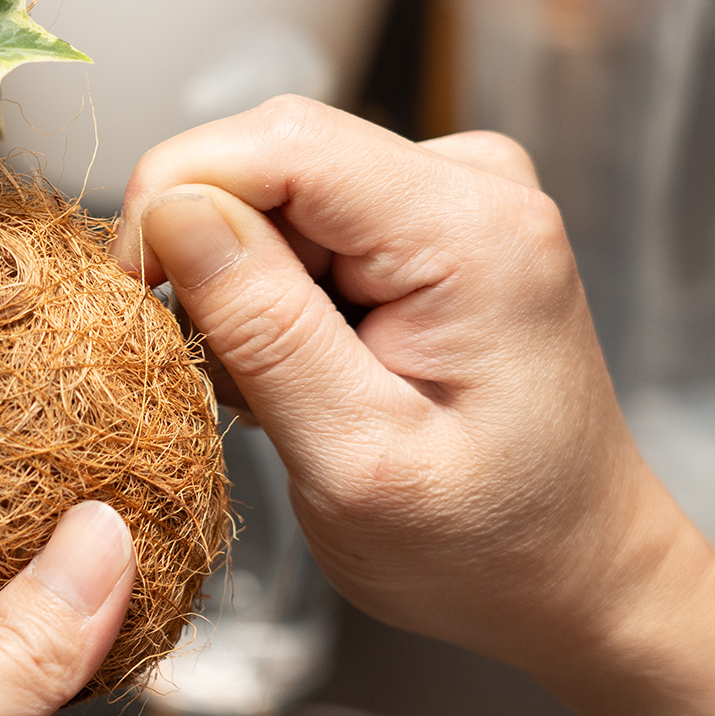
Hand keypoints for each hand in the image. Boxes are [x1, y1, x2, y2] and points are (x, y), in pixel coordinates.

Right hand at [112, 96, 691, 672]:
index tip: (140, 307)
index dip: (173, 204)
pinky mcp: (432, 216)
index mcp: (471, 232)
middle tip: (226, 380)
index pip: (273, 144)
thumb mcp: (355, 461)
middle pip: (267, 158)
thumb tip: (172, 210)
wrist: (574, 572)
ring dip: (240, 287)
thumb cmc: (485, 544)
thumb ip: (265, 329)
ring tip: (281, 393)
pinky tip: (308, 369)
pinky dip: (275, 292)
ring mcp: (456, 190)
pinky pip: (303, 217)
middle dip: (208, 259)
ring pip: (274, 189)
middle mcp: (474, 180)